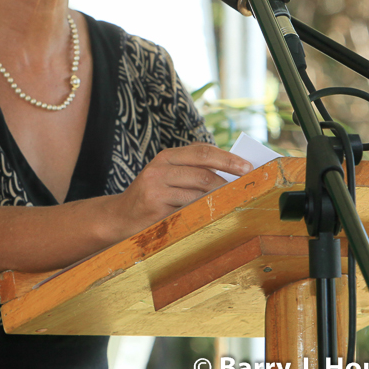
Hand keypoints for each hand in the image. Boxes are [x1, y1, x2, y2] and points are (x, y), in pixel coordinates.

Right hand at [110, 143, 252, 237]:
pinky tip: (214, 214)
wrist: (119, 217)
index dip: (227, 157)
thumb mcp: (167, 177)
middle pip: (203, 168)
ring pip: (199, 188)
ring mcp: (156, 186)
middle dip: (230, 175)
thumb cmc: (152, 197)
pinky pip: (188, 207)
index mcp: (166, 156)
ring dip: (220, 195)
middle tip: (248, 183)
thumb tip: (232, 173)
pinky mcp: (155, 206)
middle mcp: (160, 167)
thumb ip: (192, 171)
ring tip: (234, 200)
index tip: (248, 166)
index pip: (202, 151)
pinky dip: (205, 210)